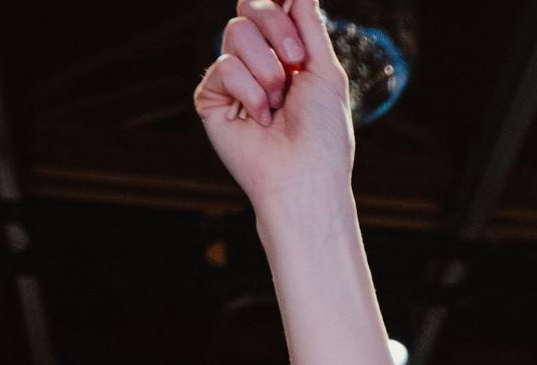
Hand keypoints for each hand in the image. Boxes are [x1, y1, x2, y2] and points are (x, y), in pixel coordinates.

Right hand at [196, 0, 358, 209]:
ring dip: (267, 70)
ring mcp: (233, 79)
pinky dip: (248, 92)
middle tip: (296, 62)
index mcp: (286, 53)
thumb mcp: (325, 70)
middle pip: (249, 9)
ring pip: (235, 34)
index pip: (271, 7)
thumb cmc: (323, 133)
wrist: (304, 176)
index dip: (276, 5)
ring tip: (278, 104)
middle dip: (277, 29)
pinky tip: (259, 119)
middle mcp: (258, 61)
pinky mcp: (211, 98)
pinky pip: (223, 68)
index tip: (290, 21)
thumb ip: (309, 25)